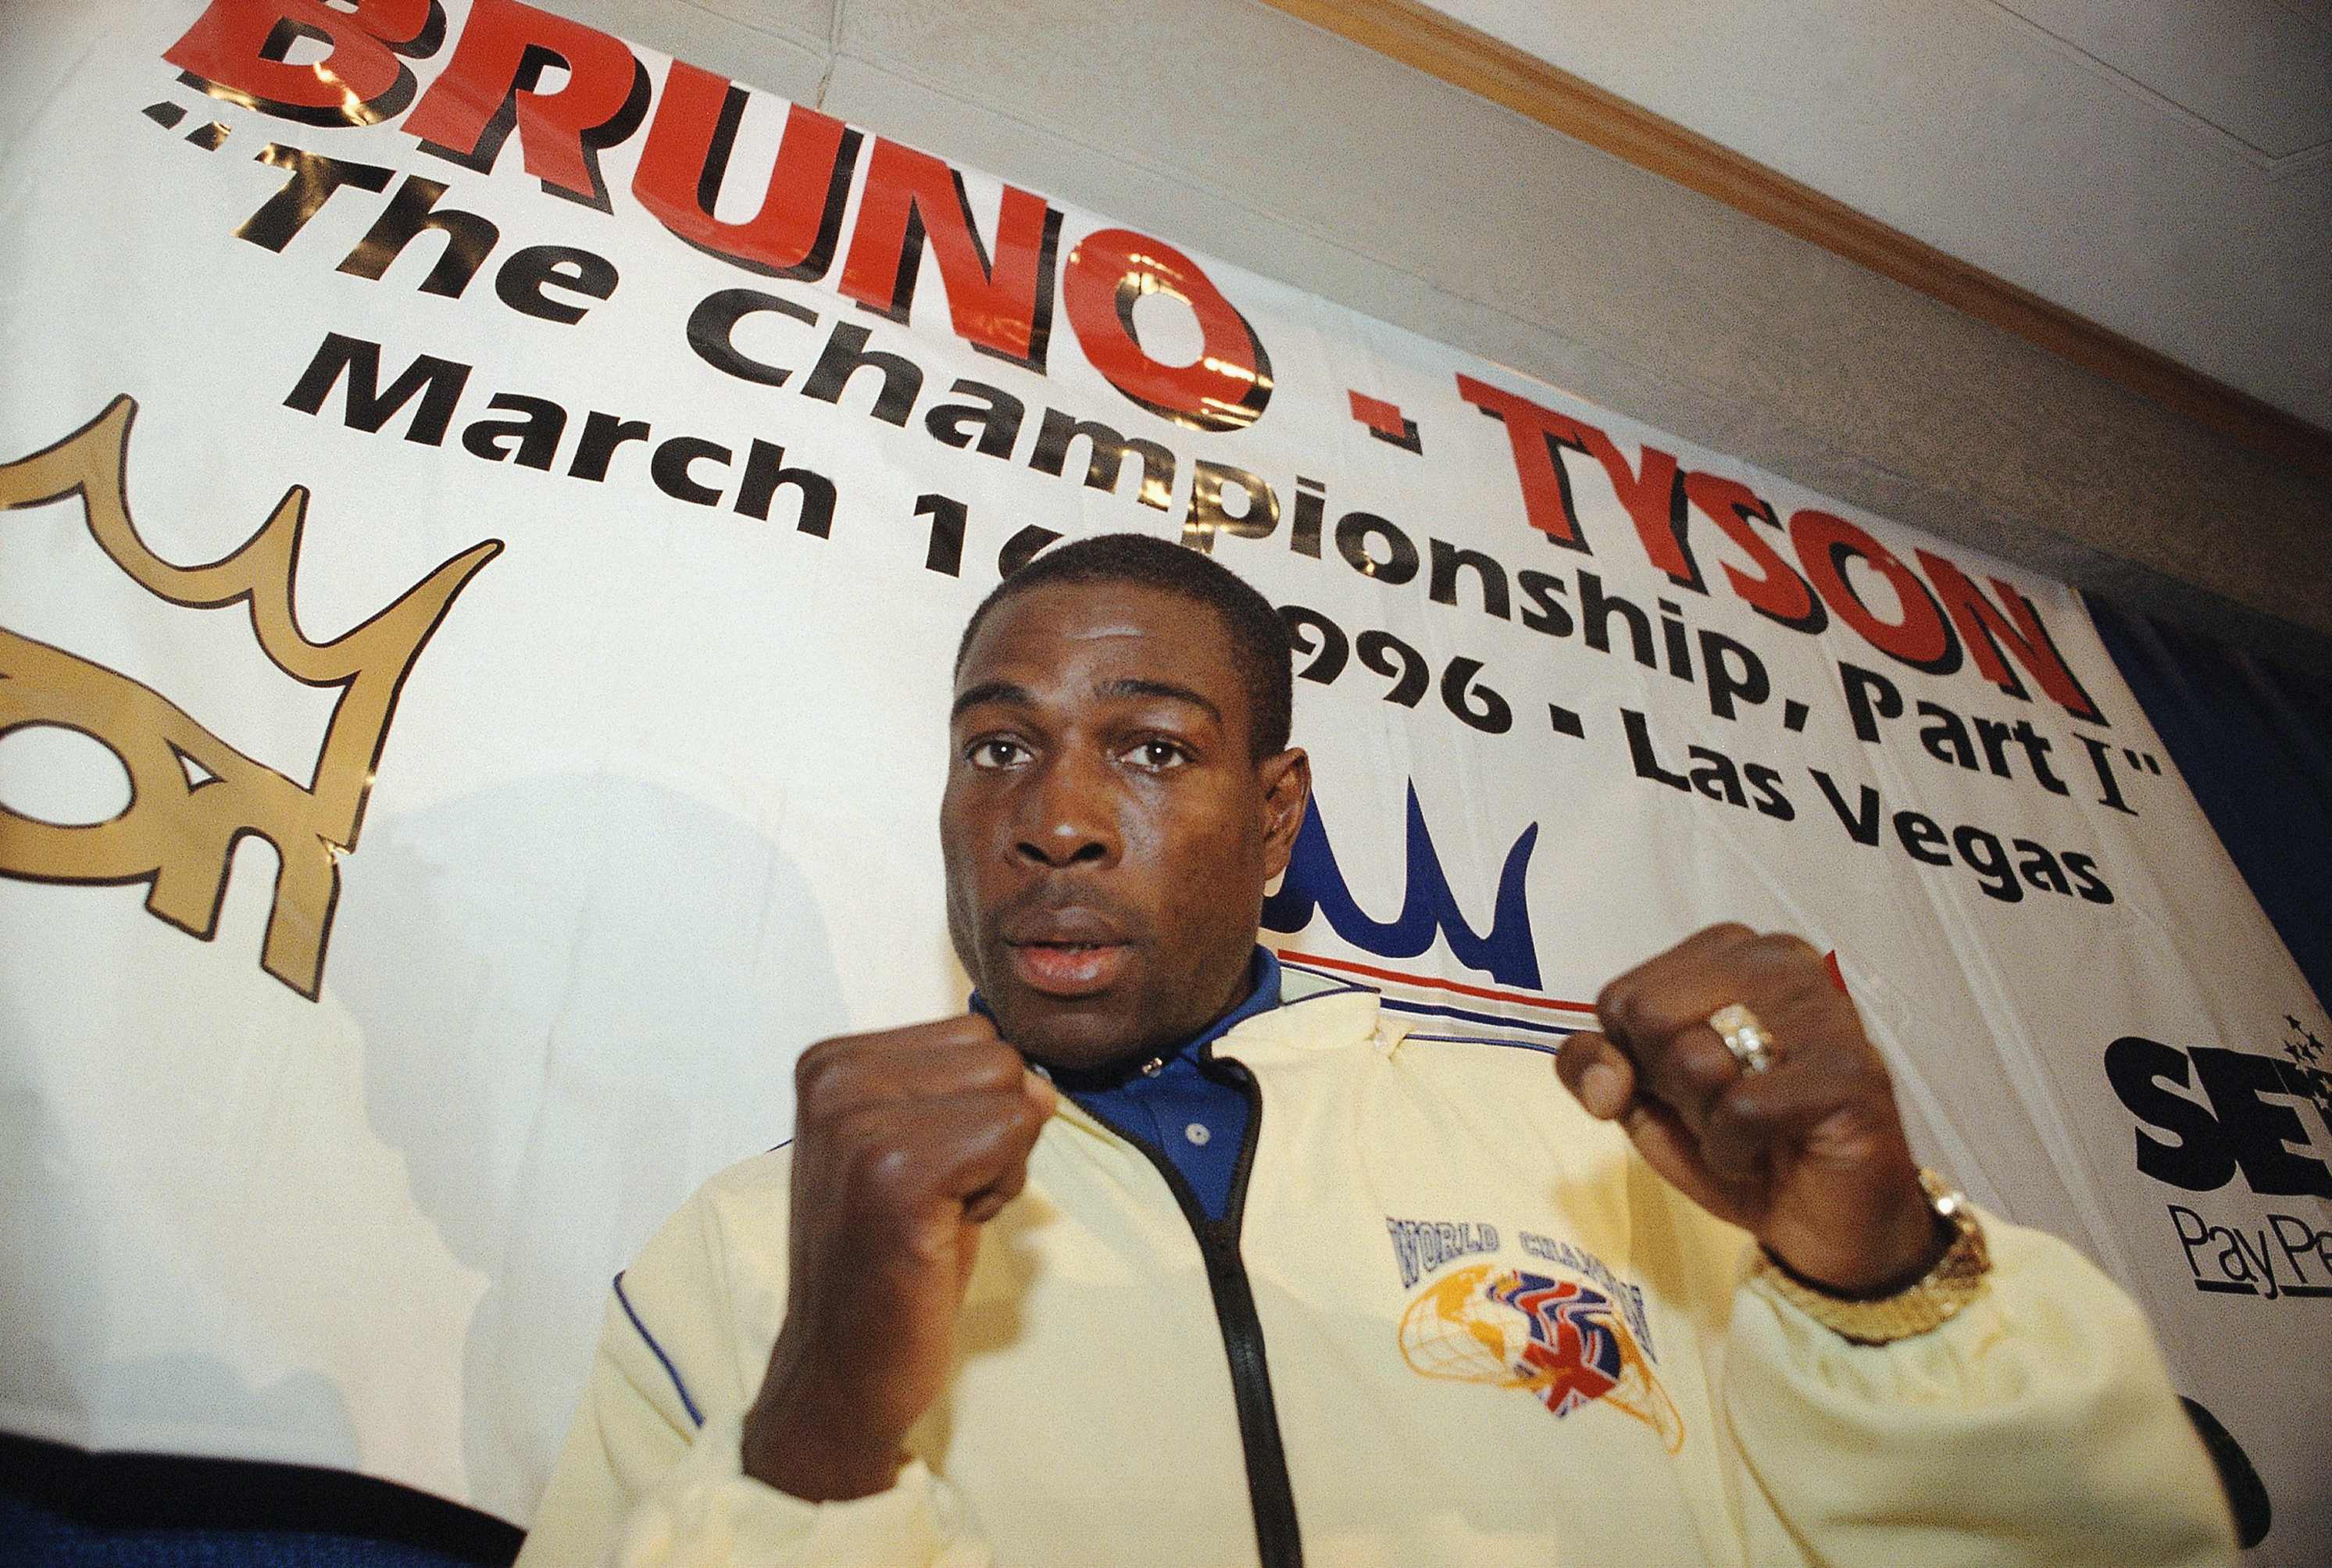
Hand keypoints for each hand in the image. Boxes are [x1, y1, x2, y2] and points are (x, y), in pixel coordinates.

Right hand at [742, 1015, 1056, 1500]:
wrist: (839, 1365)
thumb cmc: (887, 1260)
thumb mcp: (912, 1147)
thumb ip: (965, 1094)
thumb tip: (1041, 1085)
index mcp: (830, 1062)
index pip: (973, 1035)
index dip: (974, 1110)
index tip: (922, 1174)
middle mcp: (835, 1079)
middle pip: (999, 1058)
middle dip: (995, 1132)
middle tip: (934, 1199)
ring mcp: (859, 1123)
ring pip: (1012, 1095)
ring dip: (1000, 1164)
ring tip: (937, 1213)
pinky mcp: (895, 1173)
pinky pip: (1011, 1136)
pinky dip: (1000, 1191)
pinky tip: (944, 1232)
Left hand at [1555, 925, 1942, 1296]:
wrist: (1823, 1224)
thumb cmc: (1738, 1144)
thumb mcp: (1642, 1099)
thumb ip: (1592, 1065)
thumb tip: (1603, 1076)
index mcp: (1733, 950)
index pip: (1624, 997)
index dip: (1637, 1062)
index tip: (1688, 1085)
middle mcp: (1784, 962)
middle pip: (1651, 1016)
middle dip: (1670, 1087)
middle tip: (1725, 1108)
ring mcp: (1824, 1012)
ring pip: (1695, 1061)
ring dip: (1706, 1123)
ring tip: (1753, 1129)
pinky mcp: (1849, 1075)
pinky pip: (1740, 1111)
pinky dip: (1735, 1152)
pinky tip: (1769, 1152)